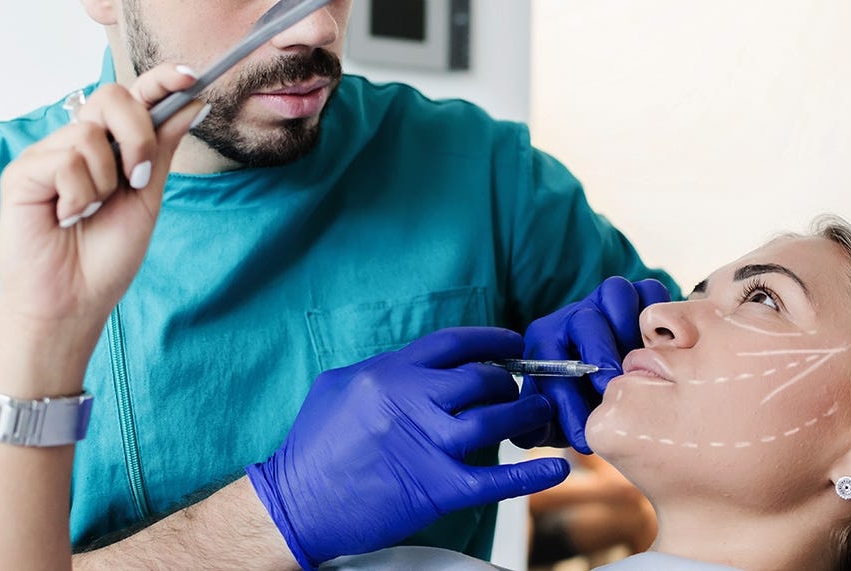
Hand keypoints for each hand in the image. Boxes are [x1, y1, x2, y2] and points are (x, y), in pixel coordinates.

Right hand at [0, 64, 206, 347]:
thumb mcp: (147, 197)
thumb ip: (162, 149)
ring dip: (105, 182)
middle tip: (138, 179)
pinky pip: (64, 162)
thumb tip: (194, 103)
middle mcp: (78, 144)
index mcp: (111, 148)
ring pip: (90, 135)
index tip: (192, 77)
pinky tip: (67, 219)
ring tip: (90, 214)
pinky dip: (79, 197)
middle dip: (138, 135)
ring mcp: (48, 155)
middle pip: (112, 97)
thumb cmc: (107, 255)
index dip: (161, 81)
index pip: (133, 97)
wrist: (75, 300)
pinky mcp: (23, 172)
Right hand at [245, 327, 570, 569]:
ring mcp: (427, 444)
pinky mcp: (435, 488)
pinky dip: (531, 475)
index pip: (455, 343)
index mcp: (389, 372)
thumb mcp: (339, 387)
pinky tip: (556, 469)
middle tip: (516, 391)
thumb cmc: (312, 447)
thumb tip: (426, 365)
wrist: (294, 506)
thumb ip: (385, 370)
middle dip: (508, 382)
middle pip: (483, 378)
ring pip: (497, 420)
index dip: (492, 340)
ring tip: (536, 417)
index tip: (513, 343)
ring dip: (525, 416)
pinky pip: (496, 479)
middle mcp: (411, 400)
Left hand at [513, 276, 670, 452]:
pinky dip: (661, 316)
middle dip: (600, 357)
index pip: (549, 359)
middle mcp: (575, 314)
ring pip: (617, 293)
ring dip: (630, 330)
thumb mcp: (551, 421)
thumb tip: (542, 430)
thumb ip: (537, 427)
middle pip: (585, 319)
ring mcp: (607, 301)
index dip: (567, 399)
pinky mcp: (640, 295)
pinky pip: (651, 292)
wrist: (603, 388)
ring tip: (641, 365)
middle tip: (613, 390)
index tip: (585, 431)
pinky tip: (664, 352)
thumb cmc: (574, 406)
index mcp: (545, 339)